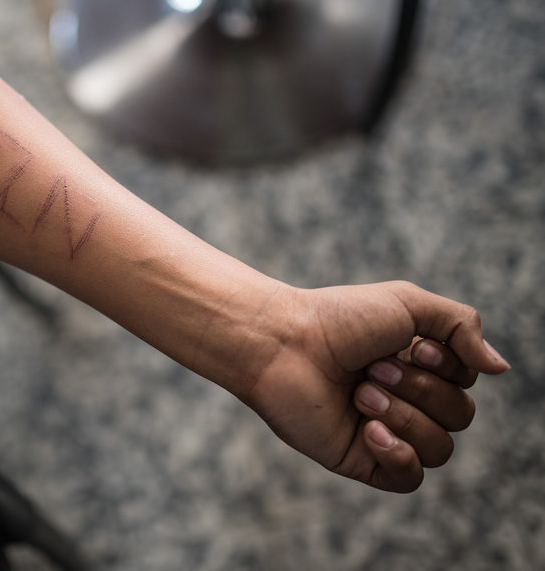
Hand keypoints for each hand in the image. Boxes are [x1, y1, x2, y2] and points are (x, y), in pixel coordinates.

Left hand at [242, 281, 508, 491]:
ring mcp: (385, 430)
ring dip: (404, 416)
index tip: (411, 345)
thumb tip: (501, 368)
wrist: (282, 345)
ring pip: (440, 449)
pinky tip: (369, 430)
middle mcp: (406, 398)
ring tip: (360, 392)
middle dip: (419, 389)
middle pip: (460, 416)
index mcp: (419, 363)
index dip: (448, 368)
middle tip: (372, 368)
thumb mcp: (409, 303)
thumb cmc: (339, 319)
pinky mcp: (361, 458)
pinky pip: (409, 479)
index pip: (468, 382)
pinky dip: (398, 455)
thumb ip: (462, 326)